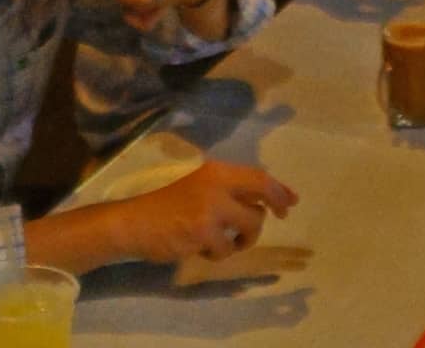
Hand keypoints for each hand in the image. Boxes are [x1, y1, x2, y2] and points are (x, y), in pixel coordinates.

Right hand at [116, 161, 296, 264]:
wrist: (133, 222)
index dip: (279, 188)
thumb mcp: (197, 187)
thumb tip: (264, 202)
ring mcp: (211, 208)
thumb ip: (227, 191)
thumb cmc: (164, 205)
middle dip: (275, 207)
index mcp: (216, 171)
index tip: (292, 200)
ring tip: (224, 241)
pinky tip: (200, 247)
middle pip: (262, 193)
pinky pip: (227, 249)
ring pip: (251, 225)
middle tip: (280, 217)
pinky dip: (218, 253)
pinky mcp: (203, 232)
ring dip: (244, 238)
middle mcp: (217, 184)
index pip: (258, 175)